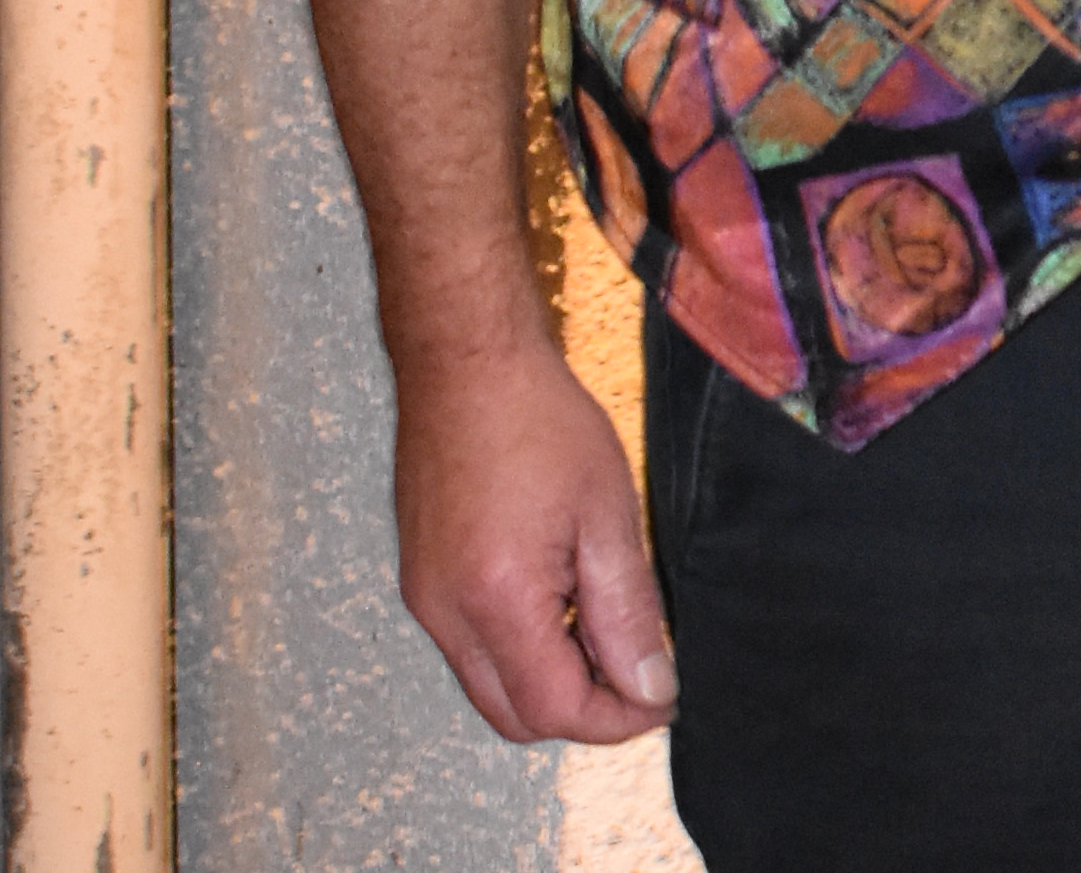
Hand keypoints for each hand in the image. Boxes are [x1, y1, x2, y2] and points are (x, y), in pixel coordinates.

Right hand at [391, 331, 679, 745]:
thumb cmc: (536, 418)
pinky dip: (518, 650)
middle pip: (515, 717)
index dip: (616, 718)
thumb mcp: (607, 511)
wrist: (465, 362)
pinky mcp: (420, 582)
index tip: (660, 696)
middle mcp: (446, 615)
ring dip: (548, 681)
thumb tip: (650, 685)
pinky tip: (560, 600)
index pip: (556, 709)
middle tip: (640, 673)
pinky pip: (470, 650)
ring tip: (603, 627)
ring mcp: (425, 602)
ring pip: (489, 688)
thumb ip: (628, 609)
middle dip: (582, 712)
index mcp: (496, 600)